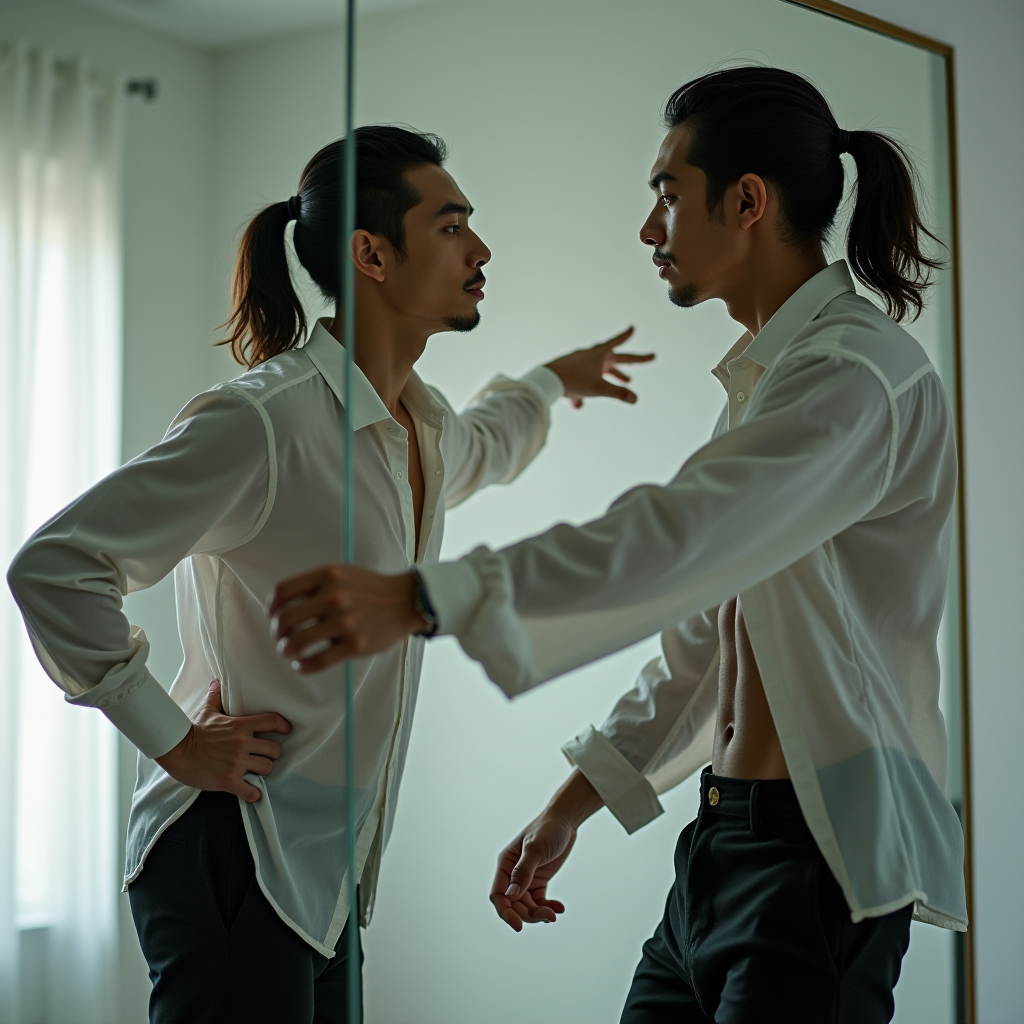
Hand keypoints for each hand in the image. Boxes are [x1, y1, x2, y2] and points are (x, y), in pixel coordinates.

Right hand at [154, 679, 290, 802]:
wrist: (176, 750)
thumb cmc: (193, 730)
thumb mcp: (207, 710)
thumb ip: (216, 696)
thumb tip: (217, 682)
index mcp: (241, 726)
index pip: (273, 721)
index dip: (283, 726)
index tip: (286, 730)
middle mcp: (243, 744)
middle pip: (275, 749)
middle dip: (273, 754)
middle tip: (266, 755)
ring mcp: (236, 763)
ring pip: (266, 768)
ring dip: (263, 771)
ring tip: (256, 771)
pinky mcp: (228, 780)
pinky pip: (250, 790)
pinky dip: (253, 794)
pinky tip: (252, 793)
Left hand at [269, 564, 425, 672]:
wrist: (405, 601)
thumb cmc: (371, 589)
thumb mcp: (342, 573)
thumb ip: (315, 584)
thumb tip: (283, 606)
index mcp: (327, 576)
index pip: (282, 592)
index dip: (271, 608)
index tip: (272, 617)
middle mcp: (333, 597)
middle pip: (284, 620)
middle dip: (277, 633)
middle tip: (281, 639)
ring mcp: (344, 622)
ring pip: (296, 643)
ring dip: (286, 651)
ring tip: (290, 653)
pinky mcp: (354, 644)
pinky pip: (317, 661)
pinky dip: (303, 667)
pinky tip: (302, 665)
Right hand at [490, 811, 576, 931]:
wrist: (566, 820)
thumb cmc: (548, 828)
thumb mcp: (535, 849)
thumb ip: (523, 872)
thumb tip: (511, 896)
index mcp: (505, 864)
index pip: (498, 895)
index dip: (505, 912)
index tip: (519, 926)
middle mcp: (512, 874)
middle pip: (514, 905)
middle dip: (529, 915)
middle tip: (548, 917)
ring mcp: (526, 878)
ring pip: (527, 906)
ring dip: (540, 913)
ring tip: (555, 913)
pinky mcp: (539, 880)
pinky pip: (540, 901)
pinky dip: (548, 907)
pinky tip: (559, 908)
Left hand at [545, 326, 653, 407]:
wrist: (546, 380)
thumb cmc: (573, 380)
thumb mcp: (599, 388)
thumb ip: (618, 393)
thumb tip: (635, 399)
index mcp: (599, 354)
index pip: (617, 342)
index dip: (626, 336)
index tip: (632, 328)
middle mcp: (589, 356)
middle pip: (612, 361)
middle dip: (626, 367)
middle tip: (634, 372)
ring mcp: (578, 364)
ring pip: (599, 370)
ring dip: (611, 376)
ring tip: (623, 381)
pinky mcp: (568, 373)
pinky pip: (580, 383)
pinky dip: (583, 393)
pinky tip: (577, 404)